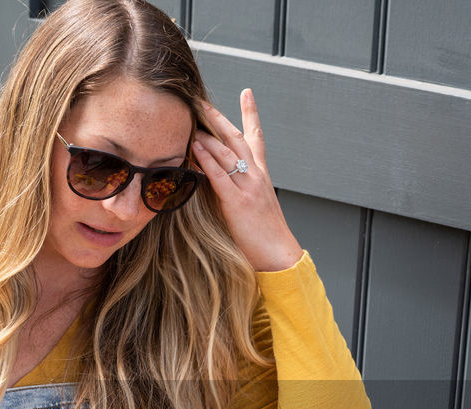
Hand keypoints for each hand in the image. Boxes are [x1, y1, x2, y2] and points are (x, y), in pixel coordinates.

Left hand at [191, 89, 303, 272]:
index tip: (246, 92)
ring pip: (227, 153)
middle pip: (237, 138)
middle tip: (201, 100)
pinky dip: (207, 160)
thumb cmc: (264, 235)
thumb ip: (236, 187)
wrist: (279, 255)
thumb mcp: (252, 205)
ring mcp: (248, 187)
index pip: (256, 137)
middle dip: (218, 118)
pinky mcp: (239, 203)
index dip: (251, 113)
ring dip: (207, 136)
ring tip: (191, 120)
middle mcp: (256, 175)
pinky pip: (220, 176)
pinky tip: (195, 148)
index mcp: (261, 175)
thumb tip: (213, 176)